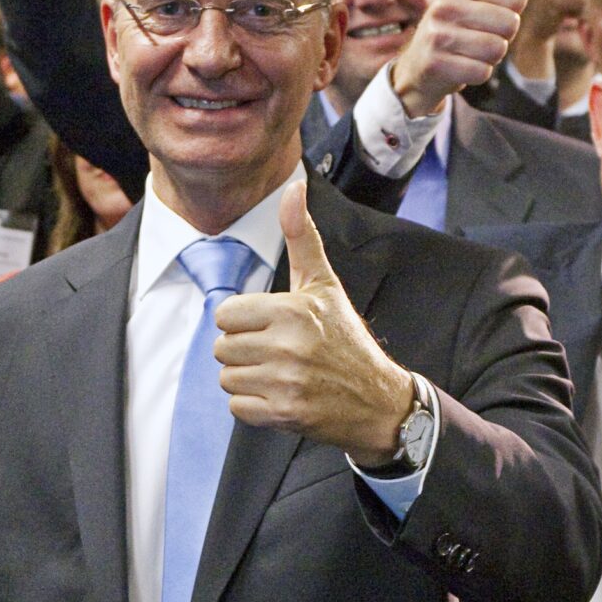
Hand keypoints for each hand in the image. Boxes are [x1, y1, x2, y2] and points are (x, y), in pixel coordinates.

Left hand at [214, 175, 414, 464]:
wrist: (378, 400)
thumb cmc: (345, 338)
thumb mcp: (324, 285)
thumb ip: (301, 237)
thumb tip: (294, 186)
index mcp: (293, 310)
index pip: (226, 315)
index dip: (243, 321)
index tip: (270, 327)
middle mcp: (289, 345)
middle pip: (223, 348)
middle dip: (244, 351)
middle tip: (277, 354)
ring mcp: (287, 382)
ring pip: (227, 378)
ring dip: (247, 379)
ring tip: (279, 375)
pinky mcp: (285, 414)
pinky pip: (238, 407)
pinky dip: (253, 406)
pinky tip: (280, 396)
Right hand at [387, 0, 525, 118]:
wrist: (419, 66)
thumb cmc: (455, 19)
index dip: (511, 12)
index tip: (488, 13)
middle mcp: (446, 4)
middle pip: (510, 25)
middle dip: (502, 37)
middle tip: (479, 35)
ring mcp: (437, 35)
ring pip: (497, 50)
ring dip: (491, 56)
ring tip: (471, 50)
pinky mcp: (435, 65)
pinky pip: (483, 72)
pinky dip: (478, 73)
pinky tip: (461, 66)